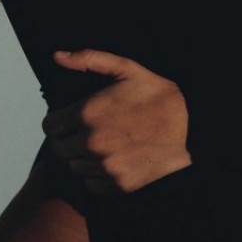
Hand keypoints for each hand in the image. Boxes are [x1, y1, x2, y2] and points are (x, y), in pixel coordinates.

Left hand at [41, 49, 191, 193]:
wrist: (191, 128)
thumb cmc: (158, 96)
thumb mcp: (126, 68)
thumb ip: (89, 59)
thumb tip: (57, 56)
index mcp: (88, 113)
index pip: (50, 126)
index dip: (56, 121)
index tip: (66, 119)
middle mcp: (92, 142)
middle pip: (58, 149)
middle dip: (66, 139)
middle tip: (81, 131)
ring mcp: (105, 166)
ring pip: (74, 166)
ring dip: (80, 156)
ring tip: (100, 143)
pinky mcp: (117, 184)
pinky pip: (91, 183)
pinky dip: (95, 173)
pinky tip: (110, 158)